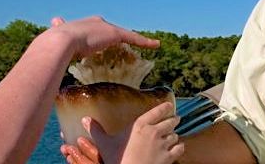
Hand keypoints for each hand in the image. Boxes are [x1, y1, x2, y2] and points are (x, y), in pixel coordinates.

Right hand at [46, 16, 159, 58]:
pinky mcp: (113, 33)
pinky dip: (145, 41)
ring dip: (134, 39)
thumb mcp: (51, 51)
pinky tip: (155, 45)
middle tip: (123, 45)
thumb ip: (49, 55)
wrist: (58, 43)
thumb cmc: (50, 51)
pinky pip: (133, 38)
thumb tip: (33, 64)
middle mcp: (93, 22)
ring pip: (123, 34)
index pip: (92, 30)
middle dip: (116, 36)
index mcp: (79, 25)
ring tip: (145, 44)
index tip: (98, 41)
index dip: (96, 35)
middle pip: (109, 30)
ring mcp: (104, 27)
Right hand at [60, 103, 182, 163]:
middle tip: (175, 120)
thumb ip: (97, 130)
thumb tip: (85, 120)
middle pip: (171, 121)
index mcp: (141, 125)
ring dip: (174, 136)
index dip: (166, 107)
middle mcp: (154, 131)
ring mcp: (163, 144)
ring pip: (175, 135)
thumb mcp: (105, 144)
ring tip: (172, 136)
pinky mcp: (169, 157)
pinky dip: (179, 147)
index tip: (169, 106)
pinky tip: (176, 148)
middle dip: (173, 120)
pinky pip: (179, 148)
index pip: (160, 110)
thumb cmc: (116, 160)